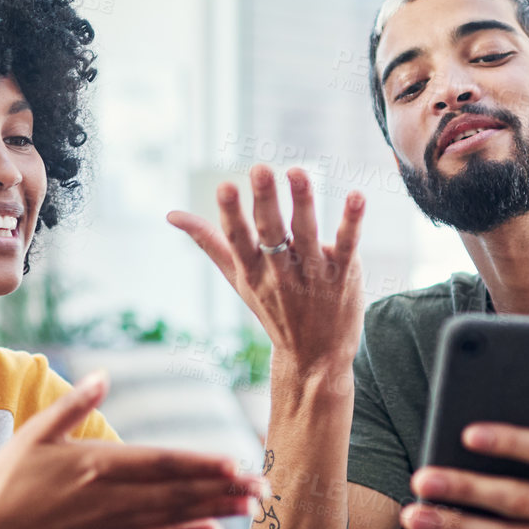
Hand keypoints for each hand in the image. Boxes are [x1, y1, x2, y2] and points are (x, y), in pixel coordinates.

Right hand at [0, 373, 266, 528]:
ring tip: (250, 505)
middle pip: (177, 491)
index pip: (160, 463)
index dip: (199, 464)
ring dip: (215, 510)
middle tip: (263, 486)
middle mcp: (111, 497)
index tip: (234, 462)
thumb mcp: (36, 432)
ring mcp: (111, 524)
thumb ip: (73, 405)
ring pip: (174, 515)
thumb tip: (102, 376)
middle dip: (222, 488)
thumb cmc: (10, 479)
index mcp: (97, 464)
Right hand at [169, 164, 365, 374]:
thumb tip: (171, 215)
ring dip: (303, 203)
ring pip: (307, 235)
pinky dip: (351, 222)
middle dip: (265, 202)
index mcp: (251, 272)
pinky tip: (356, 196)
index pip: (239, 239)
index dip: (231, 213)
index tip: (225, 186)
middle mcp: (280, 273)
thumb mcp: (238, 280)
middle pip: (271, 234)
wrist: (315, 358)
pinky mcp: (343, 275)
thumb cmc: (273, 308)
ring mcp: (313, 275)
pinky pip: (347, 246)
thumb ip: (210, 243)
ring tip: (297, 171)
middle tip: (260, 169)